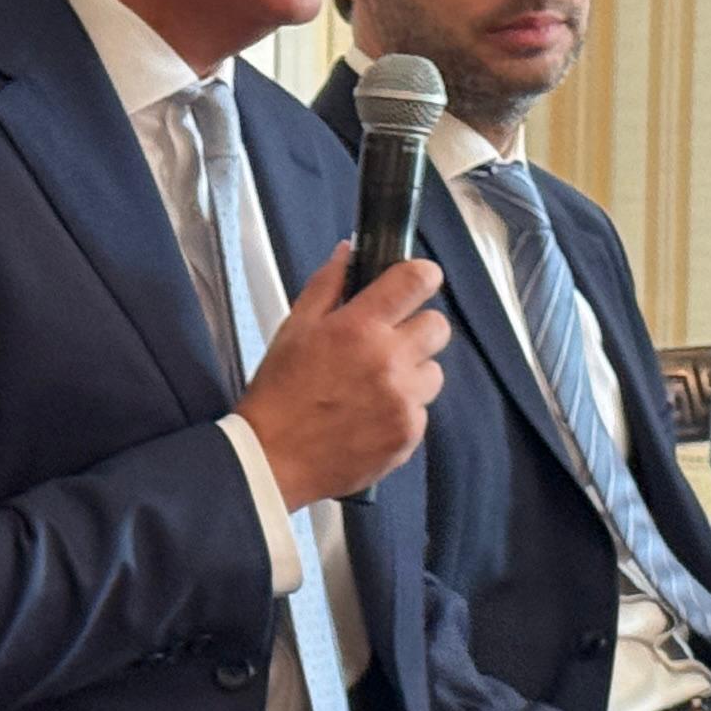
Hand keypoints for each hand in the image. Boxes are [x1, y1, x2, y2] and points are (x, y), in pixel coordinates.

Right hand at [232, 249, 448, 506]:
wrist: (272, 459)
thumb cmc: (279, 393)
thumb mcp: (294, 328)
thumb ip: (327, 285)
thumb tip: (350, 252)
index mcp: (359, 327)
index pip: (417, 280)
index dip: (422, 276)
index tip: (417, 283)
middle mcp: (389, 360)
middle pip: (438, 326)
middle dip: (417, 329)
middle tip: (389, 343)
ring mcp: (403, 400)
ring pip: (433, 372)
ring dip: (412, 374)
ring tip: (375, 387)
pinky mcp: (408, 434)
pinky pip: (422, 411)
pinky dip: (402, 411)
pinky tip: (370, 416)